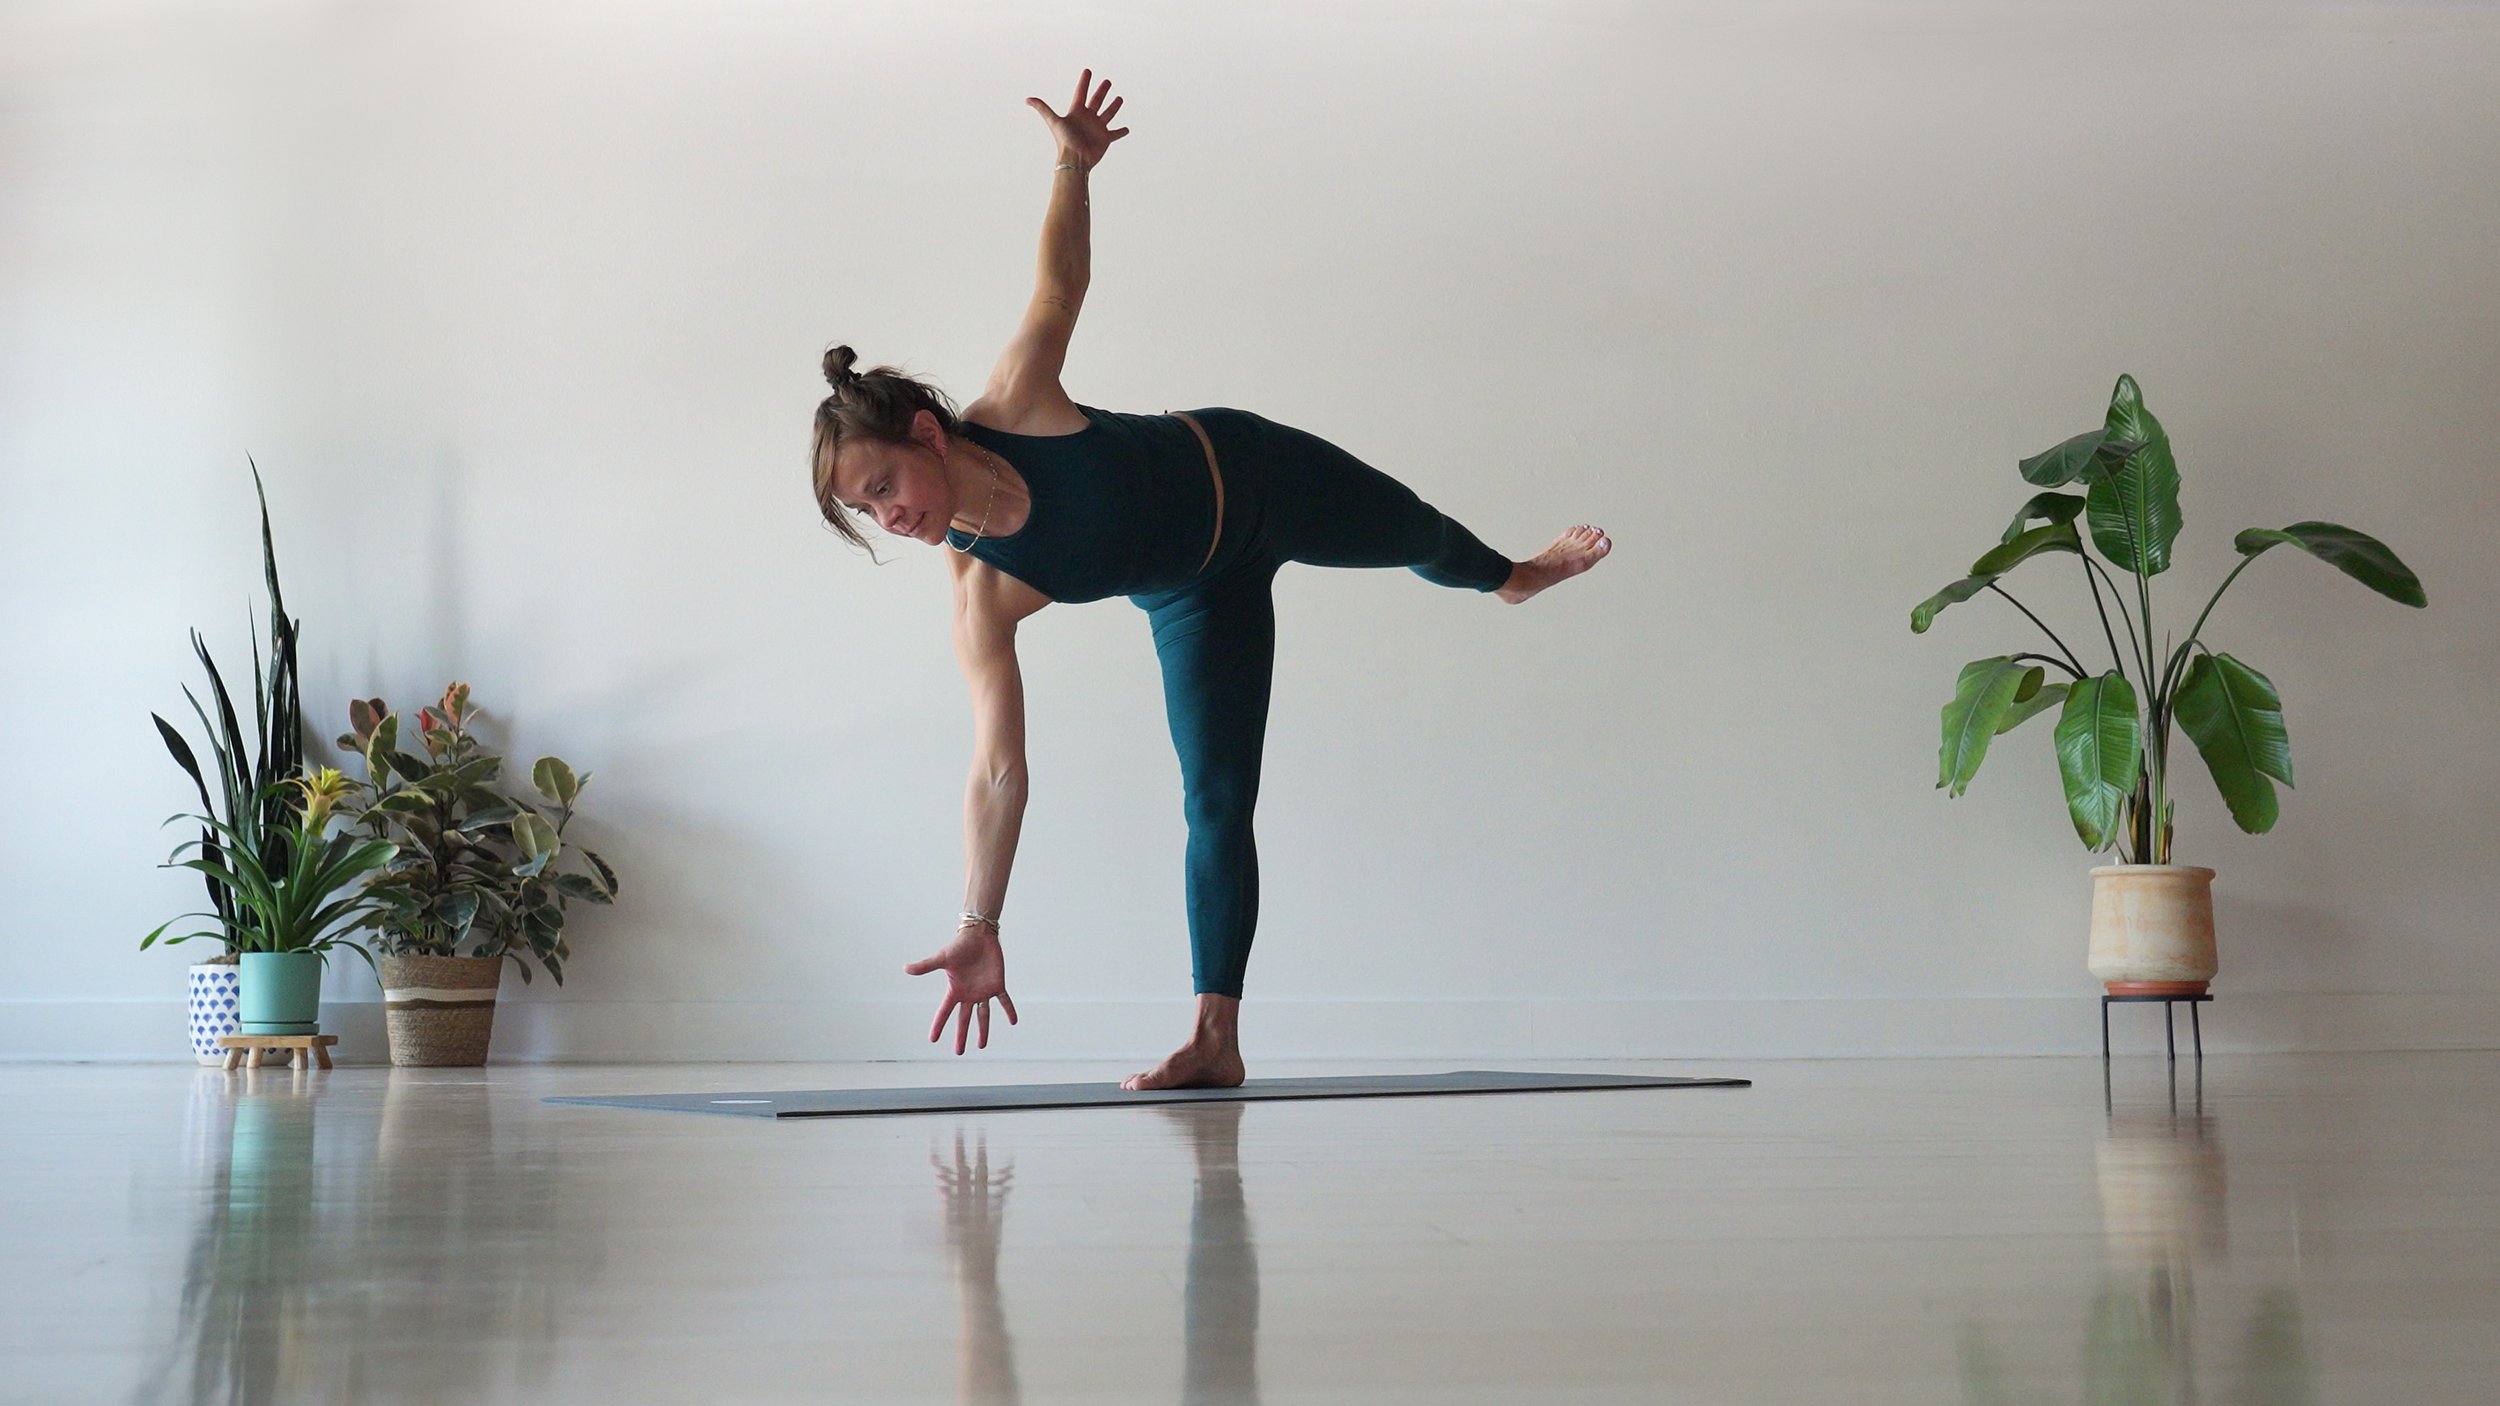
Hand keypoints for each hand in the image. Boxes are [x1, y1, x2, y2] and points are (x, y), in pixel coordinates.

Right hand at [905, 923, 1019, 1053]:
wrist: (978, 935)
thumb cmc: (959, 945)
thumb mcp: (942, 958)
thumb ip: (925, 966)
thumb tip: (905, 969)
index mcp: (955, 990)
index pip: (944, 1012)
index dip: (938, 1026)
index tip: (933, 1040)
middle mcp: (968, 994)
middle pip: (964, 1019)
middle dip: (961, 1036)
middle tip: (959, 1052)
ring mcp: (983, 990)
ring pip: (983, 1015)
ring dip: (983, 1030)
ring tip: (982, 1046)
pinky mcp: (997, 984)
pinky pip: (1004, 1000)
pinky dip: (1009, 1010)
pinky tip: (1013, 1021)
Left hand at [1026, 68, 1128, 171]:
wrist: (1075, 159)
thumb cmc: (1064, 141)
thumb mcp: (1054, 121)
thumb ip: (1042, 108)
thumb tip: (1027, 99)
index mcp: (1076, 112)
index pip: (1081, 93)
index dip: (1084, 82)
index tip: (1087, 71)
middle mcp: (1087, 118)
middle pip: (1096, 101)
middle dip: (1102, 91)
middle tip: (1107, 81)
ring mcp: (1097, 128)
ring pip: (1108, 114)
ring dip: (1114, 106)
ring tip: (1119, 98)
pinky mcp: (1105, 139)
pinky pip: (1115, 134)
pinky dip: (1121, 132)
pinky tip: (1126, 129)